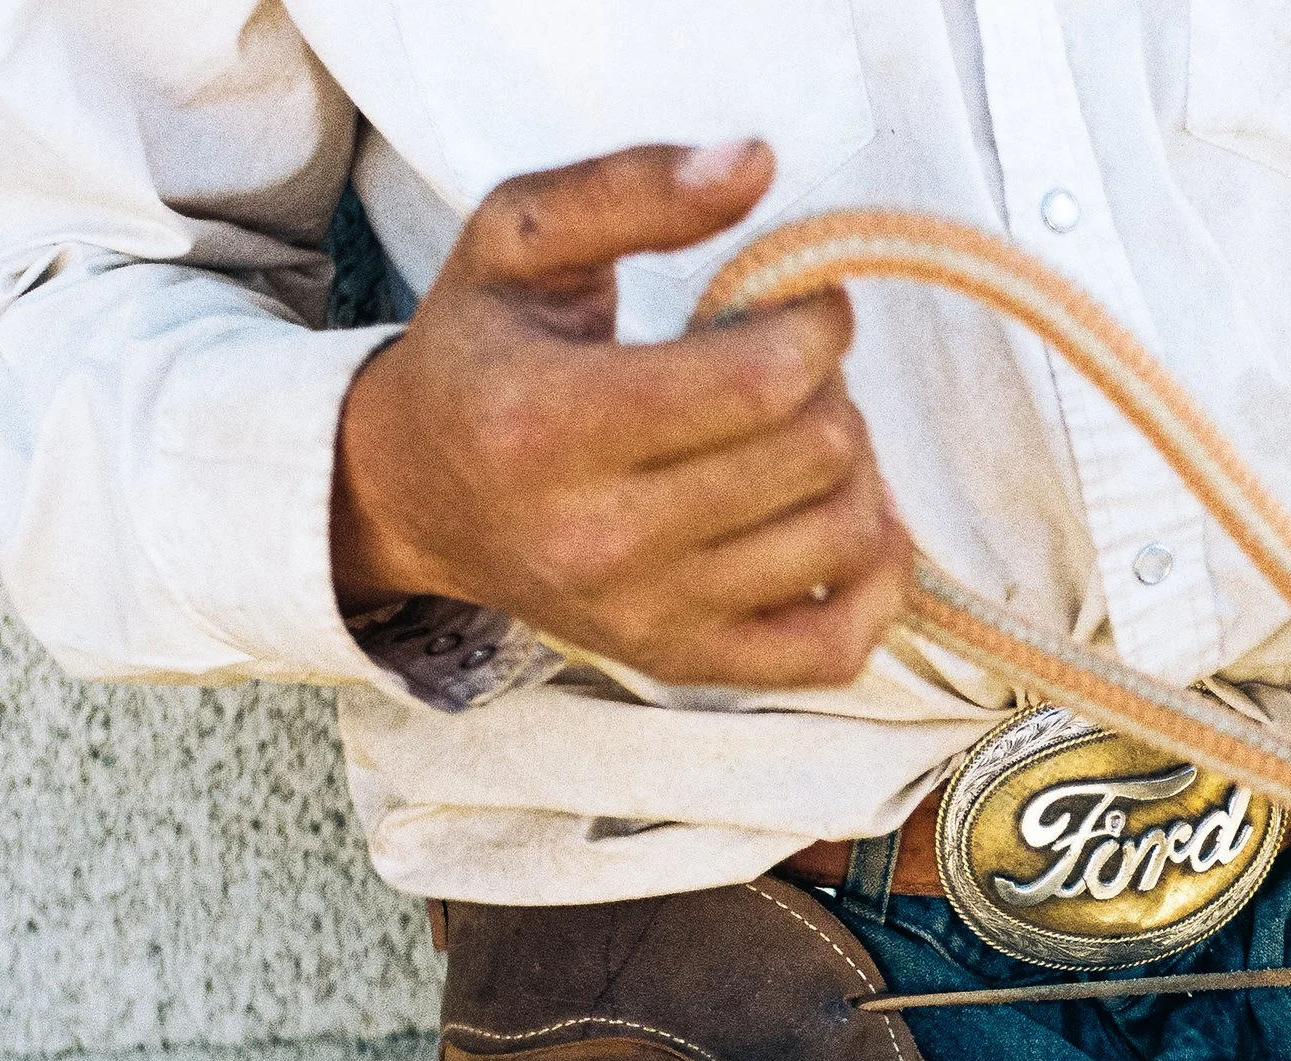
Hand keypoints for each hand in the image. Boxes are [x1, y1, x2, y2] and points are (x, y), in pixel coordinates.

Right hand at [331, 142, 914, 690]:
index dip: (818, 325)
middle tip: (784, 368)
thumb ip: (632, 189)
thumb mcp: (517, 241)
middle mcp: (598, 538)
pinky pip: (840, 647)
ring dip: (851, 468)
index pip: (758, 381)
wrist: (415, 499)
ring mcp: (648, 615)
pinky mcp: (686, 664)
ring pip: (842, 537)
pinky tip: (844, 519)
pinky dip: (875, 581)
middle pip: (813, 453)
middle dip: (827, 388)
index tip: (801, 304)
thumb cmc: (478, 357)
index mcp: (548, 424)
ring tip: (795, 434)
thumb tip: (760, 166)